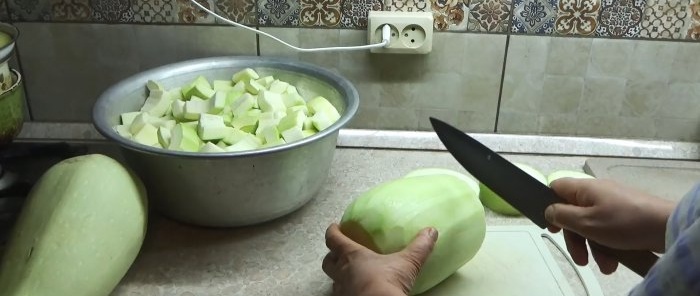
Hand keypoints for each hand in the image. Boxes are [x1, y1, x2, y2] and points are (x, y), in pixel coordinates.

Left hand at [322, 223, 437, 295]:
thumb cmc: (387, 282)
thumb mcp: (407, 263)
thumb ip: (419, 246)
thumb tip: (431, 232)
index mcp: (352, 256)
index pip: (334, 239)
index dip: (332, 232)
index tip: (335, 227)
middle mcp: (342, 272)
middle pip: (327, 262)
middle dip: (331, 256)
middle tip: (337, 252)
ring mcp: (341, 291)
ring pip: (332, 281)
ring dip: (337, 276)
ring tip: (347, 274)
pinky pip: (340, 295)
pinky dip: (345, 292)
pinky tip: (355, 292)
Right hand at [545, 178, 675, 273]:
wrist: (666, 226)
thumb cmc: (623, 222)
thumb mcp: (586, 222)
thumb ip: (562, 216)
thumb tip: (549, 211)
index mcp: (585, 189)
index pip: (556, 188)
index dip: (550, 207)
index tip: (553, 228)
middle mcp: (597, 193)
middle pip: (574, 214)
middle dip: (575, 239)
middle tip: (580, 258)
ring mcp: (613, 204)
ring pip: (592, 225)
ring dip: (594, 248)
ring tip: (605, 266)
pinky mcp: (627, 216)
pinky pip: (608, 230)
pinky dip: (608, 245)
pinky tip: (614, 261)